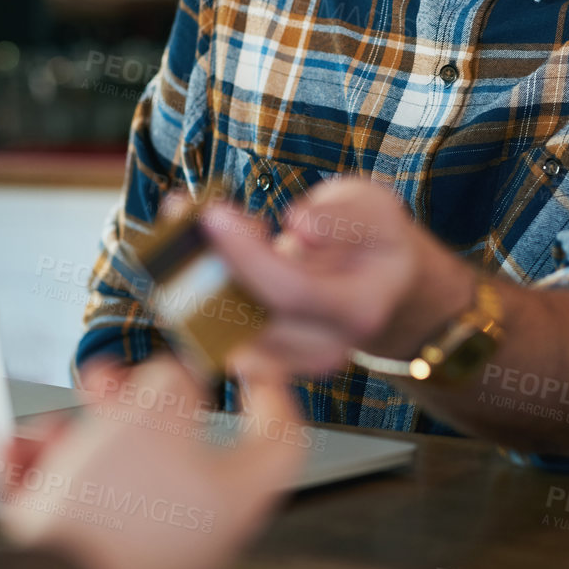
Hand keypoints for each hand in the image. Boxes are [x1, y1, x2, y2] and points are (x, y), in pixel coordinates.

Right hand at [0, 351, 304, 568]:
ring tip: (48, 431)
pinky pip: (76, 511)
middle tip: (106, 381)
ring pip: (118, 475)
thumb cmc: (110, 506)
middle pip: (179, 450)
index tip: (240, 358)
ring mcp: (145, 558)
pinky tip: (21, 459)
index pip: (282, 438)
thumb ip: (174, 382)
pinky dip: (48, 478)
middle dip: (132, 404)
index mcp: (235, 498)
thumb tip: (173, 382)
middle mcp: (199, 533)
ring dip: (78, 438)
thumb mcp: (151, 412)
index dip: (269, 388)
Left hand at [198, 176, 474, 375]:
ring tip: (193, 228)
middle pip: (253, 316)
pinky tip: (197, 254)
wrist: (384, 283)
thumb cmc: (374, 239)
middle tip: (184, 218)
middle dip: (210, 266)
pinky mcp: (271, 359)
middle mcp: (329, 347)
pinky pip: (222, 334)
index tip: (213, 214)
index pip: (293, 291)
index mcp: (361, 309)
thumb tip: (301, 228)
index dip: (248, 255)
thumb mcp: (372, 209)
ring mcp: (297, 359)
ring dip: (196, 280)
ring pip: (229, 328)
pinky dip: (197, 296)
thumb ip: (341, 218)